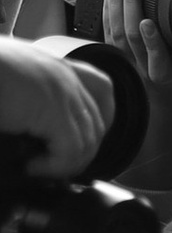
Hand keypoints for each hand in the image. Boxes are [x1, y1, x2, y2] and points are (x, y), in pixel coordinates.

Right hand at [0, 37, 114, 175]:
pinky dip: (55, 166)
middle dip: (80, 151)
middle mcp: (62, 74)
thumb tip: (42, 141)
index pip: (101, 89)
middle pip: (98, 123)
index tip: (75, 141)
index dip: (99, 120)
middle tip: (51, 165)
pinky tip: (32, 167)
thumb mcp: (10, 88)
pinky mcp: (52, 109)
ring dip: (64, 162)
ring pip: (88, 141)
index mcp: (51, 65)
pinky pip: (72, 150)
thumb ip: (31, 106)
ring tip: (37, 167)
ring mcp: (60, 89)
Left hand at [102, 0, 171, 97]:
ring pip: (115, 28)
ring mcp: (125, 55)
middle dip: (130, 1)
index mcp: (164, 72)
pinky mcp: (114, 45)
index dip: (151, 41)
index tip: (147, 23)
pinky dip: (108, 2)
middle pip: (129, 35)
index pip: (156, 59)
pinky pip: (106, 23)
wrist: (167, 78)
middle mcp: (141, 65)